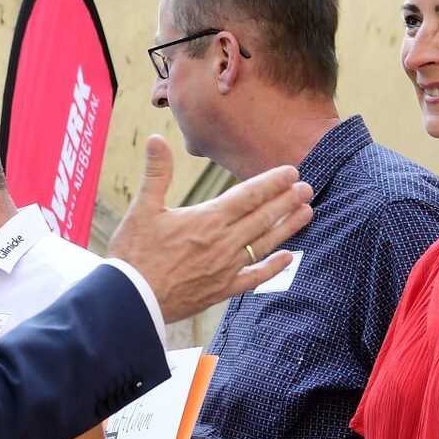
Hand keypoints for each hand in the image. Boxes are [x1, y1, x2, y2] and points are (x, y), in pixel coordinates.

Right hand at [108, 135, 311, 323]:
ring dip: (288, 227)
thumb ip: (156, 173)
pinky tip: (288, 258)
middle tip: (306, 187)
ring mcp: (226, 268)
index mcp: (207, 219)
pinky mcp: (223, 290)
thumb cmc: (134, 254)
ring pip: (265, 243)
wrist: (132, 300)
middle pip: (263, 217)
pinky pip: (255, 277)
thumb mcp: (142, 209)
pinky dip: (273, 267)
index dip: (272, 182)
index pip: (248, 195)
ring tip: (307, 212)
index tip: (291, 172)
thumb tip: (156, 138)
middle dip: (287, 200)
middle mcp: (223, 242)